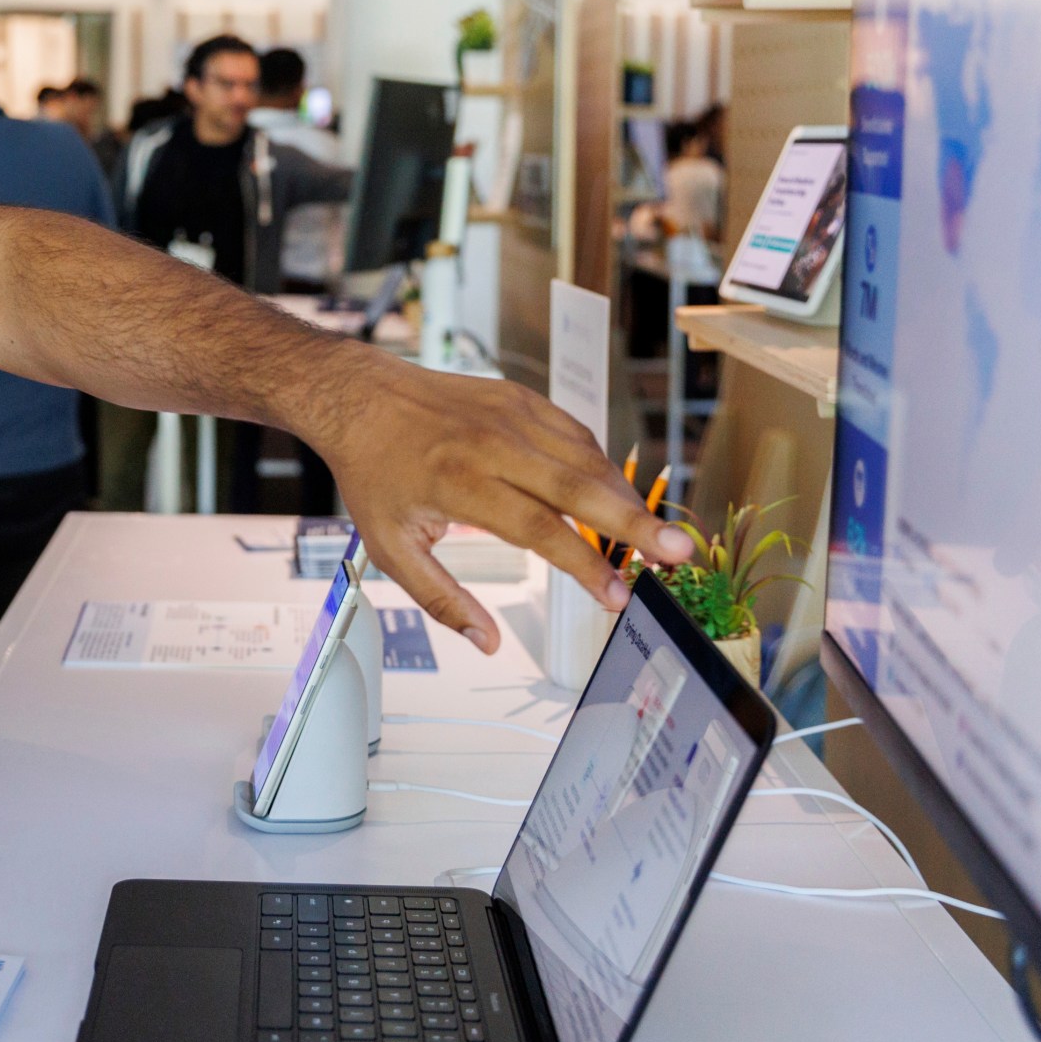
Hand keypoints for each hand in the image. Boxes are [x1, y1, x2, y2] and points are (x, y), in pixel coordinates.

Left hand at [312, 354, 690, 653]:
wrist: (360, 398)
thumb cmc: (374, 474)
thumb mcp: (391, 548)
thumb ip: (442, 598)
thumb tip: (487, 643)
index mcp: (460, 483)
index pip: (539, 529)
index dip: (585, 566)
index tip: (618, 596)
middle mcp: (492, 444)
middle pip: (579, 487)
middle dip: (636, 523)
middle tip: (680, 553)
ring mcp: (511, 415)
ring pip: (585, 458)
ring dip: (626, 498)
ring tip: (658, 537)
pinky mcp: (521, 399)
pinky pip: (575, 434)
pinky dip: (601, 466)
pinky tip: (616, 497)